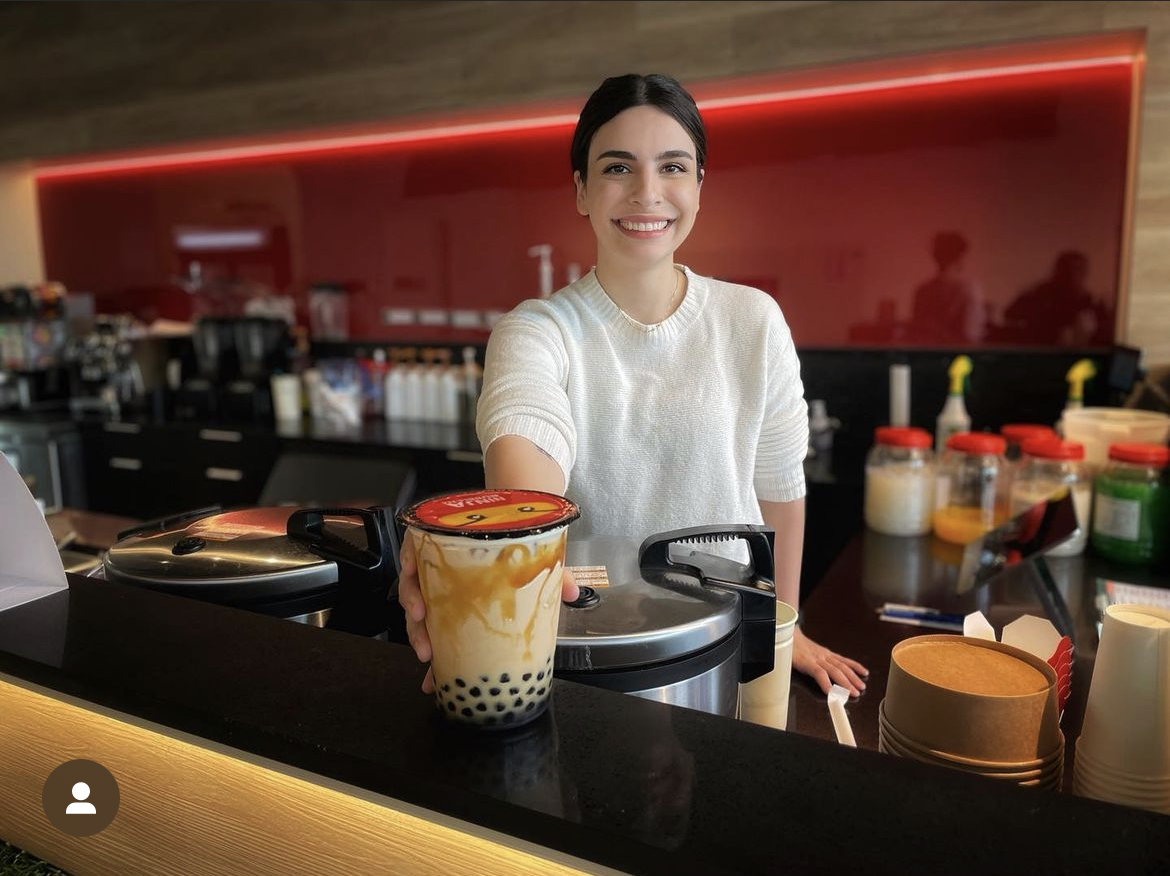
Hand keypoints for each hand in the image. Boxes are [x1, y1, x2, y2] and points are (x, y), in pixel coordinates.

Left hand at [397, 536, 578, 693]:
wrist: (507, 509)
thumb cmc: (514, 546)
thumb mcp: (536, 568)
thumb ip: (554, 581)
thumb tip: (574, 593)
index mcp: (462, 605)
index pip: (444, 640)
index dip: (434, 665)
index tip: (431, 684)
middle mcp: (442, 590)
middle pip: (421, 619)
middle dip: (420, 637)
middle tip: (428, 652)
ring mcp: (431, 567)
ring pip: (411, 590)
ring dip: (412, 604)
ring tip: (422, 613)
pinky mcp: (426, 539)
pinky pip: (410, 550)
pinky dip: (410, 559)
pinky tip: (414, 567)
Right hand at [791, 626, 868, 696]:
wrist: (784, 633)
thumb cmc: (795, 644)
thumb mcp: (810, 651)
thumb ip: (817, 660)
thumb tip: (824, 670)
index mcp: (825, 653)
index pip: (844, 660)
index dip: (855, 667)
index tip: (865, 673)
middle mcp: (824, 656)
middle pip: (842, 667)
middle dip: (853, 679)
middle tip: (861, 688)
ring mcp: (816, 659)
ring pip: (835, 671)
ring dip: (845, 683)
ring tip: (852, 692)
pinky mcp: (807, 662)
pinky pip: (819, 673)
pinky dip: (826, 683)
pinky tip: (831, 691)